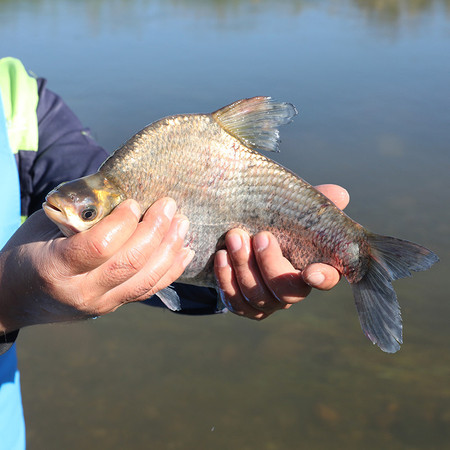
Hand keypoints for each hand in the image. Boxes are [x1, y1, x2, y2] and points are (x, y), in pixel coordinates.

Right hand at [0, 198, 192, 332]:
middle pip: (130, 263)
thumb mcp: (44, 228)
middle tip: (169, 205)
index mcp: (56, 268)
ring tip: (181, 223)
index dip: (123, 222)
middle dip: (156, 231)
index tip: (134, 202)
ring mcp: (100, 304)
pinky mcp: (114, 307)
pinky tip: (184, 250)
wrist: (15, 297)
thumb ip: (81, 214)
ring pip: (146, 280)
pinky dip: (171, 269)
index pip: (100, 247)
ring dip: (170, 248)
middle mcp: (81, 291)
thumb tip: (123, 191)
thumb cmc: (28, 253)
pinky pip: (149, 290)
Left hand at [214, 184, 349, 319]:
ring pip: (258, 296)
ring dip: (244, 267)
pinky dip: (226, 280)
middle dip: (270, 264)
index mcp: (312, 266)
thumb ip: (313, 204)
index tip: (310, 271)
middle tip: (259, 237)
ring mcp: (269, 301)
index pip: (326, 278)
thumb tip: (339, 194)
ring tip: (233, 238)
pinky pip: (236, 303)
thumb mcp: (292, 210)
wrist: (242, 235)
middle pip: (287, 292)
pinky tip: (221, 257)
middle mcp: (293, 290)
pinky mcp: (245, 305)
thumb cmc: (274, 223)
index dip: (322, 278)